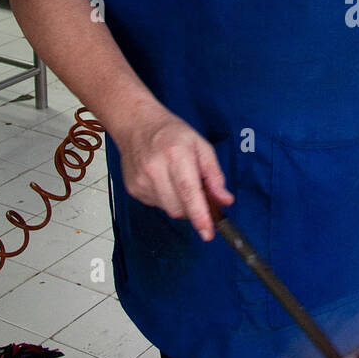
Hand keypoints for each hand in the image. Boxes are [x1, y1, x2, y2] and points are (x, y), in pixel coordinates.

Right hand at [115, 106, 233, 240]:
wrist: (136, 125)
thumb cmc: (172, 133)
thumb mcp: (201, 146)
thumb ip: (214, 175)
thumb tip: (225, 200)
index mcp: (176, 154)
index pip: (188, 191)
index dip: (199, 215)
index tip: (208, 232)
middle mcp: (155, 169)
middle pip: (179, 208)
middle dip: (194, 209)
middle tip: (200, 194)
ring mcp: (141, 181)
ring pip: (169, 210)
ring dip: (180, 204)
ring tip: (178, 180)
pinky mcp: (133, 189)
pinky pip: (157, 205)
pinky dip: (166, 199)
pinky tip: (164, 181)